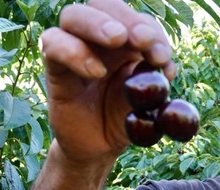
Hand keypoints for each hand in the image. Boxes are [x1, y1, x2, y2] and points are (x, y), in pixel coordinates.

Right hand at [39, 0, 174, 162]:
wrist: (100, 146)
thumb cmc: (125, 117)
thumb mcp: (149, 102)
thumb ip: (157, 84)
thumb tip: (165, 67)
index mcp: (127, 42)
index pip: (137, 21)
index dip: (151, 31)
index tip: (162, 57)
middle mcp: (98, 39)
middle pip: (104, 5)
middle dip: (127, 18)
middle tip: (142, 39)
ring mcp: (74, 49)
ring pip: (73, 16)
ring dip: (98, 23)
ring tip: (118, 39)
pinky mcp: (55, 68)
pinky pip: (53, 45)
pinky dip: (74, 52)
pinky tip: (96, 71)